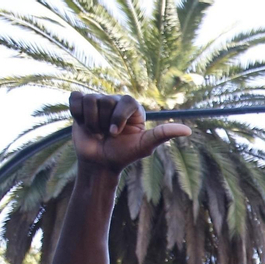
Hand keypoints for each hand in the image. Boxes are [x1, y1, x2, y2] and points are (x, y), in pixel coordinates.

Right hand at [68, 92, 190, 173]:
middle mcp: (116, 101)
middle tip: (107, 135)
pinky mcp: (81, 103)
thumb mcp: (144, 146)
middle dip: (104, 123)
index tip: (115, 134)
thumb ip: (163, 134)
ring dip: (91, 121)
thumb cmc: (123, 154)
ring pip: (90, 100)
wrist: (100, 163)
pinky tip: (84, 123)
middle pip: (105, 100)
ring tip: (97, 131)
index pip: (125, 101)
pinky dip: (77, 113)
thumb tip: (187, 130)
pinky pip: (76, 98)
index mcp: (133, 107)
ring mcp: (98, 101)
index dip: (118, 118)